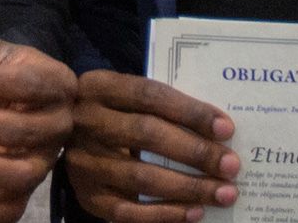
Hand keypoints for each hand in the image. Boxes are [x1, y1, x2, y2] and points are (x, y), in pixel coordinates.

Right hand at [66, 69, 239, 222]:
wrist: (66, 136)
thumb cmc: (118, 114)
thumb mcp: (130, 98)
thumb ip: (165, 106)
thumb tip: (220, 130)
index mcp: (100, 87)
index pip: (149, 94)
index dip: (190, 111)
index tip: (226, 129)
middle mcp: (86, 122)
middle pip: (146, 134)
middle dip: (195, 151)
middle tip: (231, 165)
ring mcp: (83, 162)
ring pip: (141, 177)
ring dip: (189, 187)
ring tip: (224, 193)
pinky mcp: (88, 197)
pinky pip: (130, 212)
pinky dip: (166, 214)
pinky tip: (195, 212)